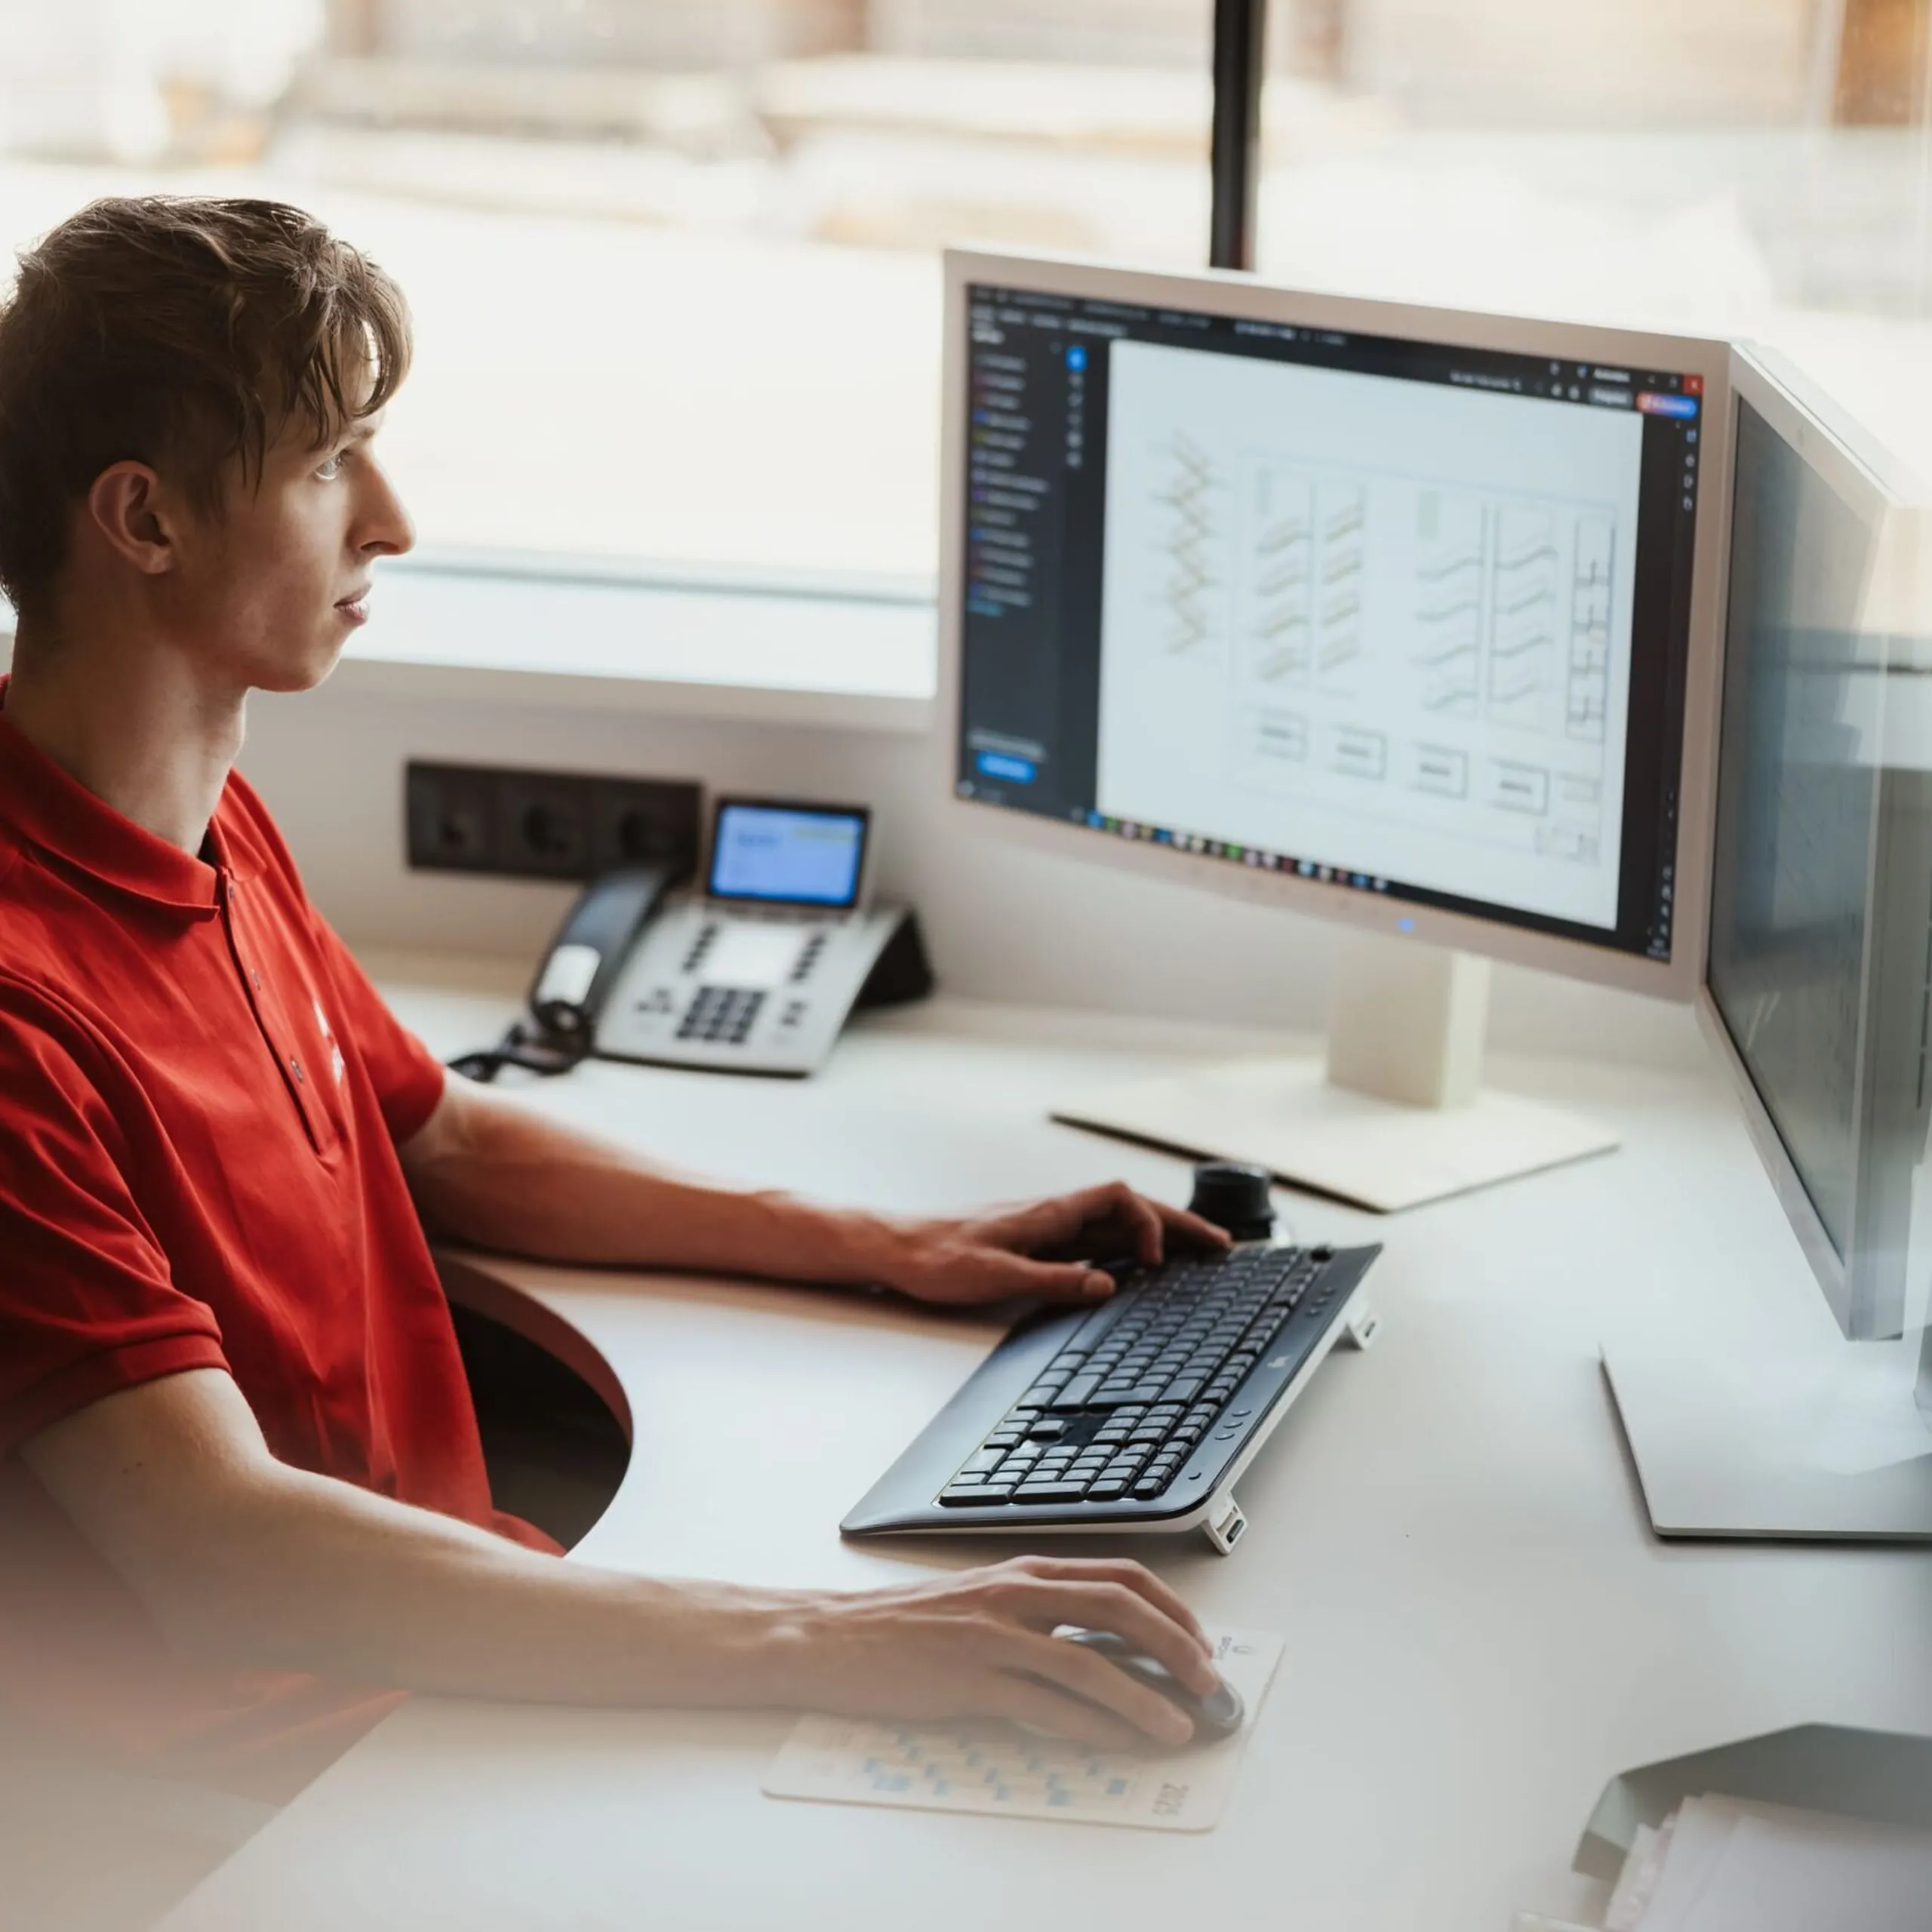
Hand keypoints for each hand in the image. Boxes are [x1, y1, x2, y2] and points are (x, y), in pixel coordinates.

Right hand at [779, 1555, 1220, 1749]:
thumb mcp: (981, 1599)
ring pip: (1091, 1660)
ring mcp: (993, 1634)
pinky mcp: (971, 1678)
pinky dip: (1092, 1727)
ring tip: (1177, 1725)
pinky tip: (1116, 1743)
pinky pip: (1047, 1705)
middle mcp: (1015, 1592)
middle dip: (1175, 1645)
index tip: (1201, 1642)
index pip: (1119, 1574)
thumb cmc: (905, 1624)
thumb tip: (1106, 1647)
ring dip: (1145, 1697)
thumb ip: (1038, 1612)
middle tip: (1207, 1682)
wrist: (831, 1638)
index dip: (1172, 1608)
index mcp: (1023, 1569)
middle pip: (1119, 1606)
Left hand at [878, 1181, 1229, 1308]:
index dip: (1149, 1223)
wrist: (895, 1247)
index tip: (1156, 1263)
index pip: (1118, 1198)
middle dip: (1178, 1224)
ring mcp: (1046, 1226)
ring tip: (1196, 1253)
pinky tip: (1136, 1266)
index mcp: (1048, 1212)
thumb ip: (1054, 1281)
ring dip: (1156, 1233)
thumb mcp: (995, 1275)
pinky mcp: (1035, 1242)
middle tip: (1221, 1246)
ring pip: (1115, 1221)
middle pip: (1129, 1206)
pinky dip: (1126, 1246)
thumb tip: (1107, 1285)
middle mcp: (1053, 1213)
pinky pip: (1094, 1238)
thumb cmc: (936, 1258)